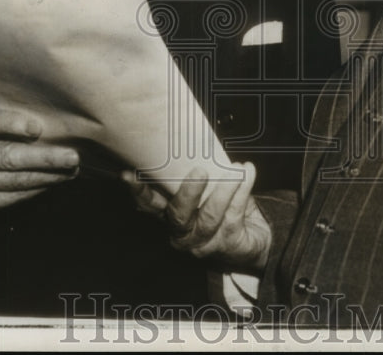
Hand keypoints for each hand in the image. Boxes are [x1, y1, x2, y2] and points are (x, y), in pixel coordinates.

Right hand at [0, 108, 78, 220]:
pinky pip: (14, 197)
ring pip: (15, 181)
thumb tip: (48, 124)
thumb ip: (2, 122)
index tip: (36, 127)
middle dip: (43, 158)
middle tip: (71, 157)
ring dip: (48, 176)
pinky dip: (37, 189)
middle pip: (7, 157)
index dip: (11, 124)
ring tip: (71, 170)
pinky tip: (54, 182)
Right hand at [122, 162, 271, 273]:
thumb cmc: (226, 208)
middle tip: (200, 171)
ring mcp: (204, 241)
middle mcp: (183, 232)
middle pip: (178, 215)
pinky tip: (247, 174)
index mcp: (172, 216)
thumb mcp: (207, 190)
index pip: (149, 205)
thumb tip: (192, 139)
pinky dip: (242, 191)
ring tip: (235, 170)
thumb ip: (195, 174)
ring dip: (224, 189)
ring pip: (210, 215)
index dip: (138, 192)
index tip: (128, 175)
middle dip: (188, 193)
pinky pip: (234, 214)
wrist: (254, 236)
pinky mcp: (227, 243)